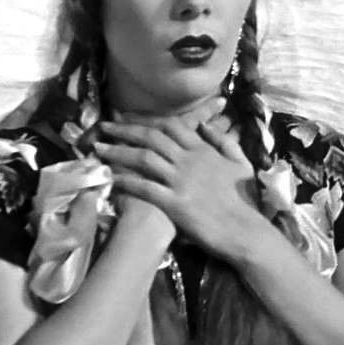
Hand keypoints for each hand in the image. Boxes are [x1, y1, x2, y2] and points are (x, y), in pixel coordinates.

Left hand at [93, 110, 269, 264]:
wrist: (245, 229)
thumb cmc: (245, 198)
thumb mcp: (240, 162)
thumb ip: (223, 141)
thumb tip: (206, 124)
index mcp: (203, 149)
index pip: (172, 125)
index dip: (147, 119)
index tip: (128, 116)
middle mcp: (188, 160)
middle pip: (152, 137)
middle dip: (125, 129)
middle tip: (104, 125)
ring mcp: (180, 181)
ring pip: (143, 158)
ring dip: (118, 151)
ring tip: (98, 148)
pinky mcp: (173, 203)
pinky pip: (144, 187)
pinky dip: (126, 180)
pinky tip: (111, 178)